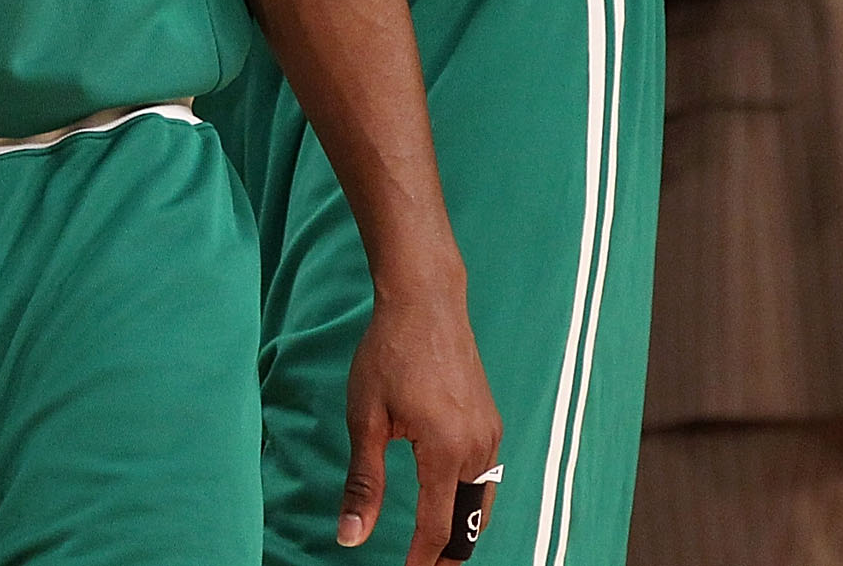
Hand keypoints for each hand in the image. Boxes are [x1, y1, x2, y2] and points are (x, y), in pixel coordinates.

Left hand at [341, 275, 499, 562]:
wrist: (425, 302)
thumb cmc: (388, 353)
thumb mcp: (366, 419)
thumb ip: (364, 482)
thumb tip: (351, 536)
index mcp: (447, 451)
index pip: (438, 527)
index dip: (422, 559)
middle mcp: (478, 448)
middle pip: (469, 522)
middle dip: (450, 552)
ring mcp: (490, 433)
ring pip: (483, 500)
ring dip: (463, 526)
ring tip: (439, 547)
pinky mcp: (491, 420)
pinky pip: (488, 475)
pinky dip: (471, 498)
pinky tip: (452, 499)